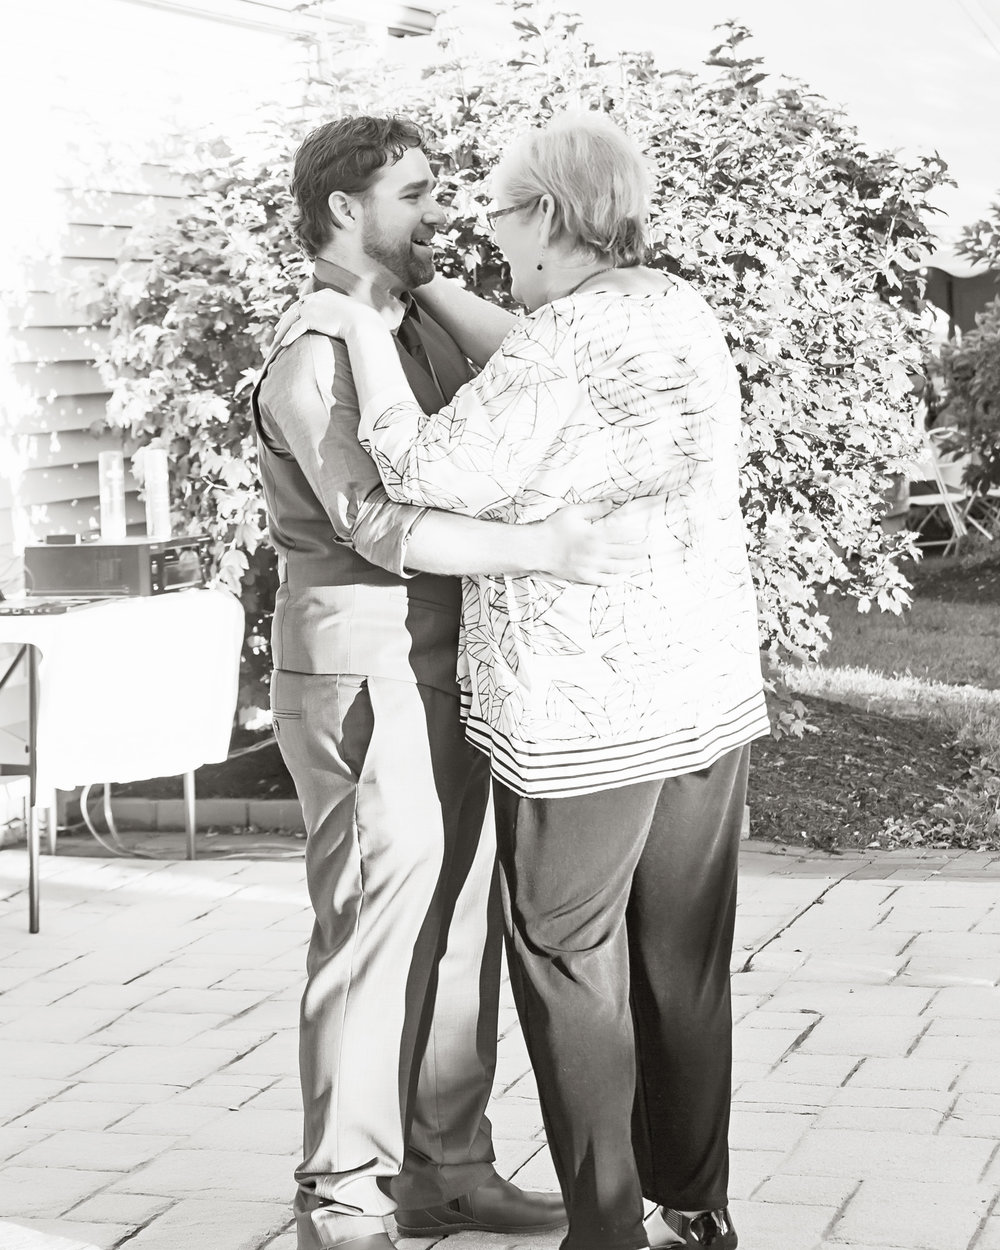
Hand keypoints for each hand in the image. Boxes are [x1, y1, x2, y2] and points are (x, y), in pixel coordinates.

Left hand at [269, 290, 385, 351]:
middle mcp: (315, 298)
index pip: (305, 301)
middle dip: (285, 319)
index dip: (297, 310)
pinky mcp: (310, 318)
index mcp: (324, 294)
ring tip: (277, 339)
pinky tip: (283, 344)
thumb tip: (346, 319)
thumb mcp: (350, 310)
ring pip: (291, 319)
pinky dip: (288, 337)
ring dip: (283, 330)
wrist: (361, 322)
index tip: (292, 317)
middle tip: (278, 328)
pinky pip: (295, 329)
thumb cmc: (361, 320)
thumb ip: (342, 312)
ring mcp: (311, 307)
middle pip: (294, 308)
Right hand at [532, 497, 662, 583]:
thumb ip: (594, 508)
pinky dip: (616, 579)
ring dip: (634, 566)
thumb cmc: (554, 527)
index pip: (623, 535)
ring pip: (618, 568)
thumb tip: (612, 503)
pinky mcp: (584, 577)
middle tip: (652, 548)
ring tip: (644, 563)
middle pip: (625, 553)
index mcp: (595, 535)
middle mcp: (596, 552)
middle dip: (641, 551)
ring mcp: (590, 566)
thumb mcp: (574, 512)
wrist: (537, 548)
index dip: (636, 534)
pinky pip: (604, 581)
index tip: (644, 532)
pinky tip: (624, 576)